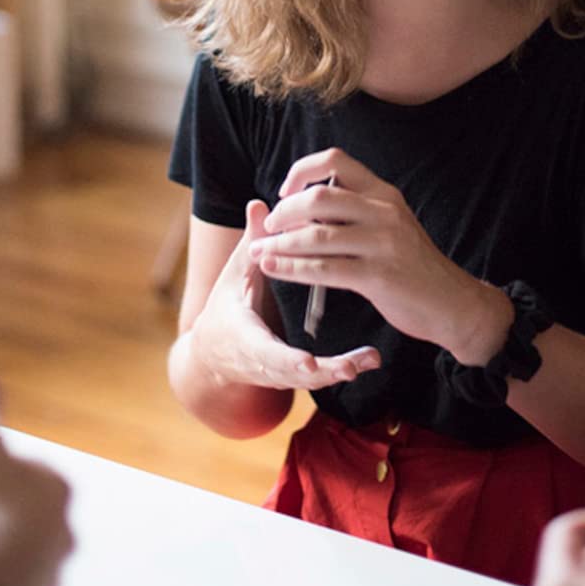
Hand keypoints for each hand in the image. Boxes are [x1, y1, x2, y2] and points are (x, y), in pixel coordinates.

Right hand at [190, 199, 380, 389]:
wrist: (213, 352)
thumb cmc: (226, 305)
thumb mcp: (235, 275)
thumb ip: (251, 244)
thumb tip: (259, 205)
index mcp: (243, 337)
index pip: (264, 351)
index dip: (286, 359)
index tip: (308, 362)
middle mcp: (260, 361)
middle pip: (293, 374)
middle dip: (324, 372)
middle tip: (351, 368)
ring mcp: (278, 373)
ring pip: (311, 380)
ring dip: (341, 370)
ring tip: (370, 359)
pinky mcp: (292, 376)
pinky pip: (318, 377)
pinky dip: (343, 369)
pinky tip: (371, 360)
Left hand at [253, 148, 497, 357]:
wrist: (452, 302)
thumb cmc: (412, 265)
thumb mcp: (389, 225)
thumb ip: (354, 211)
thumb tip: (302, 208)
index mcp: (383, 193)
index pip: (335, 160)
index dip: (301, 171)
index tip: (284, 192)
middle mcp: (384, 211)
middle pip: (318, 197)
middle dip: (284, 212)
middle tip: (269, 227)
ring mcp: (383, 243)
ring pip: (316, 236)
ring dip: (280, 244)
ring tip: (260, 251)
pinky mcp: (378, 276)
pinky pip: (323, 269)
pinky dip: (290, 268)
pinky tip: (273, 268)